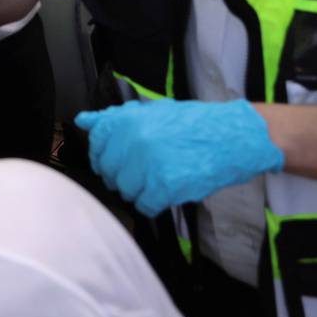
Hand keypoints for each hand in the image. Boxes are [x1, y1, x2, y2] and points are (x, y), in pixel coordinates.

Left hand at [75, 98, 283, 217]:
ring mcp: (149, 164)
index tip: (112, 161)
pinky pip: (145, 204)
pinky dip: (153, 203)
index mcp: (128, 120)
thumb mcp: (152, 111)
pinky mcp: (165, 186)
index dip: (103, 156)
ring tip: (157, 180)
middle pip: (109, 171)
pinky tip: (166, 193)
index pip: (96, 143)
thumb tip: (83, 121)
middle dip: (122, 175)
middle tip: (142, 173)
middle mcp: (134, 141)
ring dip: (139, 190)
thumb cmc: (195, 125)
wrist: (233, 137)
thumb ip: (115, 118)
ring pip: (125, 190)